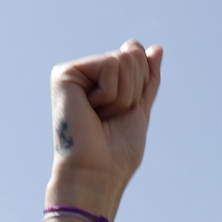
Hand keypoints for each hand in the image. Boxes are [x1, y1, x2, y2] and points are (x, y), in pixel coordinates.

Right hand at [46, 40, 163, 217]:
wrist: (97, 174)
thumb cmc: (116, 152)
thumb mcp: (140, 109)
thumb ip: (148, 79)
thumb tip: (157, 48)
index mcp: (102, 81)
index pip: (138, 57)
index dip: (141, 88)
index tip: (123, 114)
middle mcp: (85, 73)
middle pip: (132, 55)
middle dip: (133, 91)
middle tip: (110, 118)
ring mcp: (74, 72)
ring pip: (123, 59)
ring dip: (122, 97)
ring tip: (100, 117)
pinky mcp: (64, 74)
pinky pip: (109, 66)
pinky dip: (110, 95)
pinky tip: (91, 111)